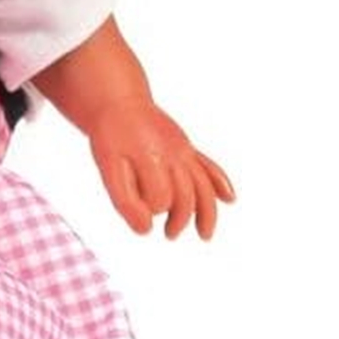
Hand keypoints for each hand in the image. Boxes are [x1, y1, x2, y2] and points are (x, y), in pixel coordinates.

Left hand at [87, 98, 234, 239]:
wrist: (119, 104)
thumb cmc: (110, 138)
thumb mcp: (108, 169)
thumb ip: (125, 200)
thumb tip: (146, 231)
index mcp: (151, 158)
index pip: (160, 197)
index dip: (151, 210)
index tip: (140, 215)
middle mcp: (173, 154)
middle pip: (186, 194)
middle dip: (180, 219)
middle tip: (170, 235)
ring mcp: (184, 150)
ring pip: (203, 184)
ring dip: (207, 211)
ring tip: (204, 235)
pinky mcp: (187, 148)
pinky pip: (208, 165)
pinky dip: (220, 182)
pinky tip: (230, 199)